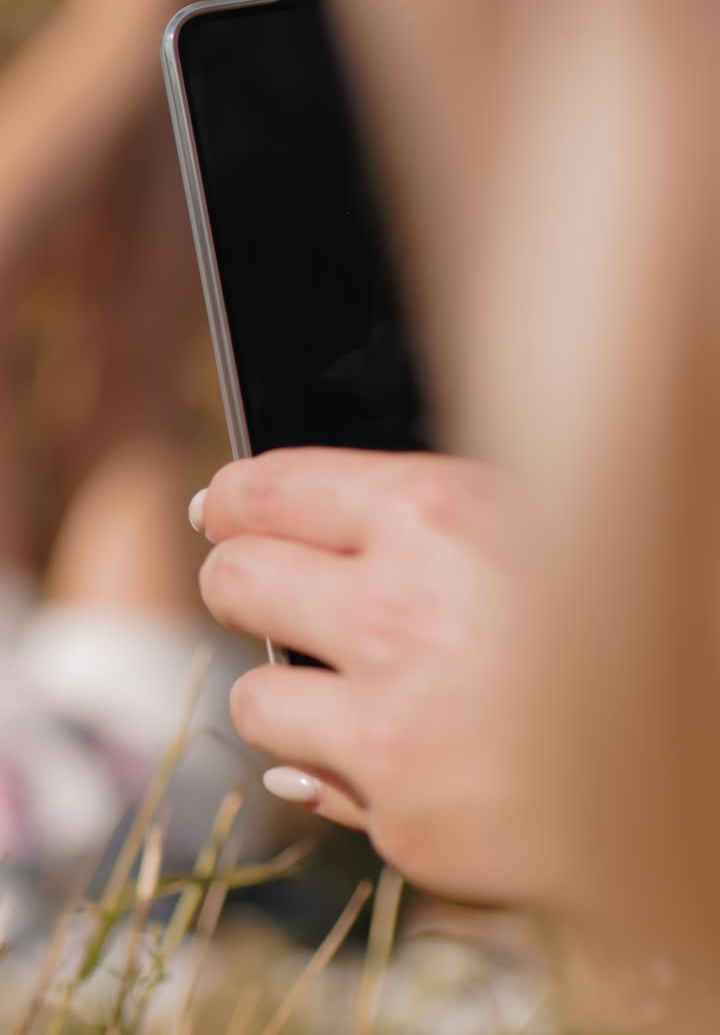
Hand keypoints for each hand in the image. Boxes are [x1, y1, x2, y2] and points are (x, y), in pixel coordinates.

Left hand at [195, 447, 719, 1026]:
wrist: (693, 757)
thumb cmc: (625, 611)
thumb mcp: (535, 521)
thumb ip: (420, 518)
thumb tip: (285, 518)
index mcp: (435, 516)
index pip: (269, 488)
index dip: (232, 498)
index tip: (221, 509)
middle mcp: (396, 614)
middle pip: (234, 581)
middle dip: (235, 579)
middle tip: (254, 586)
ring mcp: (392, 728)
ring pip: (253, 699)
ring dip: (282, 690)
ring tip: (340, 688)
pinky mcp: (403, 821)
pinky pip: (321, 786)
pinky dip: (352, 771)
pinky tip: (421, 756)